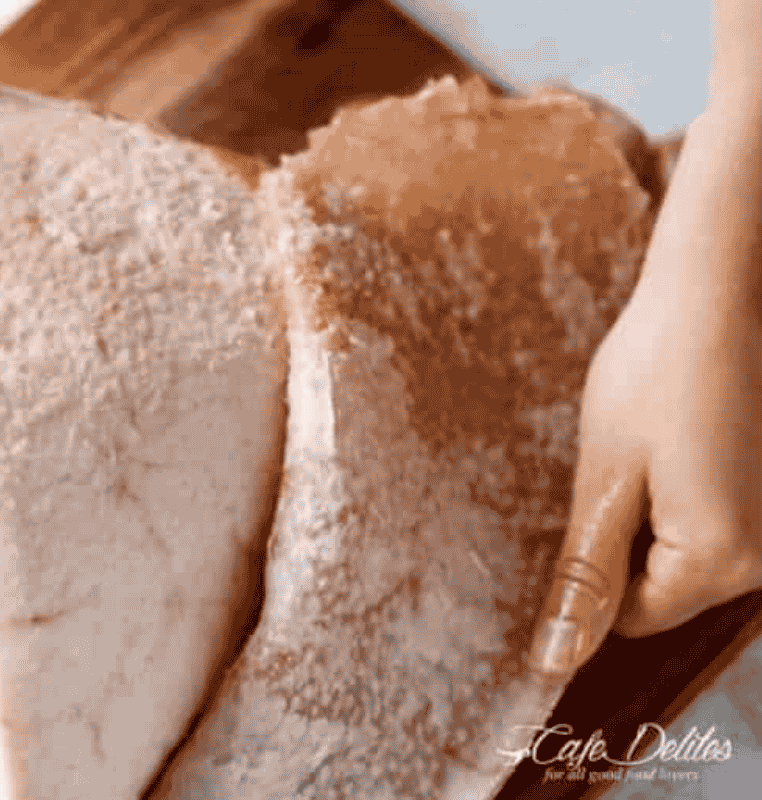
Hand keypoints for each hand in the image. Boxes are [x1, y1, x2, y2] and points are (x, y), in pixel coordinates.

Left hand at [529, 96, 761, 677]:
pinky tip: (671, 443)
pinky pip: (711, 522)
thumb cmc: (651, 376)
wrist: (714, 294)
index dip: (592, 574)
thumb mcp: (603, 481)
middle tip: (617, 470)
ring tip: (647, 448)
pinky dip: (679, 494)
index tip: (584, 507)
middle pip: (665, 591)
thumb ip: (585, 578)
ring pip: (686, 556)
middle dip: (624, 543)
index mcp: (720, 559)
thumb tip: (556, 661)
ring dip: (651, 517)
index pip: (633, 620)